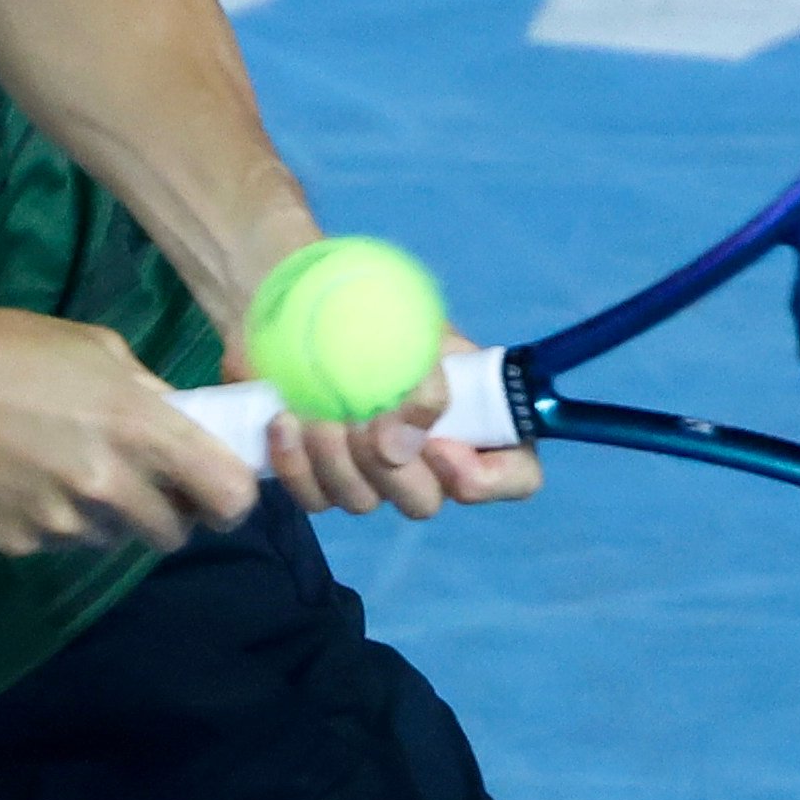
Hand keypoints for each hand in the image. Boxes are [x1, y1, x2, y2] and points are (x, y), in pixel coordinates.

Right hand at [0, 297, 260, 556]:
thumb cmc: (6, 350)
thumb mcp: (94, 349)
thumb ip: (148, 394)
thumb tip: (182, 424)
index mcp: (139, 427)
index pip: (231, 496)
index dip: (231, 496)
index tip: (213, 488)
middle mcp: (110, 485)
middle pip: (175, 532)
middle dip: (163, 509)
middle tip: (131, 476)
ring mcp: (64, 523)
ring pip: (116, 540)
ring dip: (106, 516)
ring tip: (63, 468)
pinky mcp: (23, 546)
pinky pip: (61, 544)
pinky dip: (52, 521)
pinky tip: (22, 480)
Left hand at [261, 330, 546, 518]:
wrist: (293, 297)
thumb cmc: (366, 304)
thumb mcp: (411, 328)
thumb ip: (424, 384)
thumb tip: (402, 450)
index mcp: (473, 414)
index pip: (516, 476)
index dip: (486, 480)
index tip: (438, 446)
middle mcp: (427, 452)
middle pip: (424, 501)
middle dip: (386, 467)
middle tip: (354, 419)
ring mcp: (371, 470)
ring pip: (363, 502)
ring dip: (334, 459)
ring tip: (312, 408)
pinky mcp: (320, 473)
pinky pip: (315, 498)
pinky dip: (296, 464)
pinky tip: (284, 421)